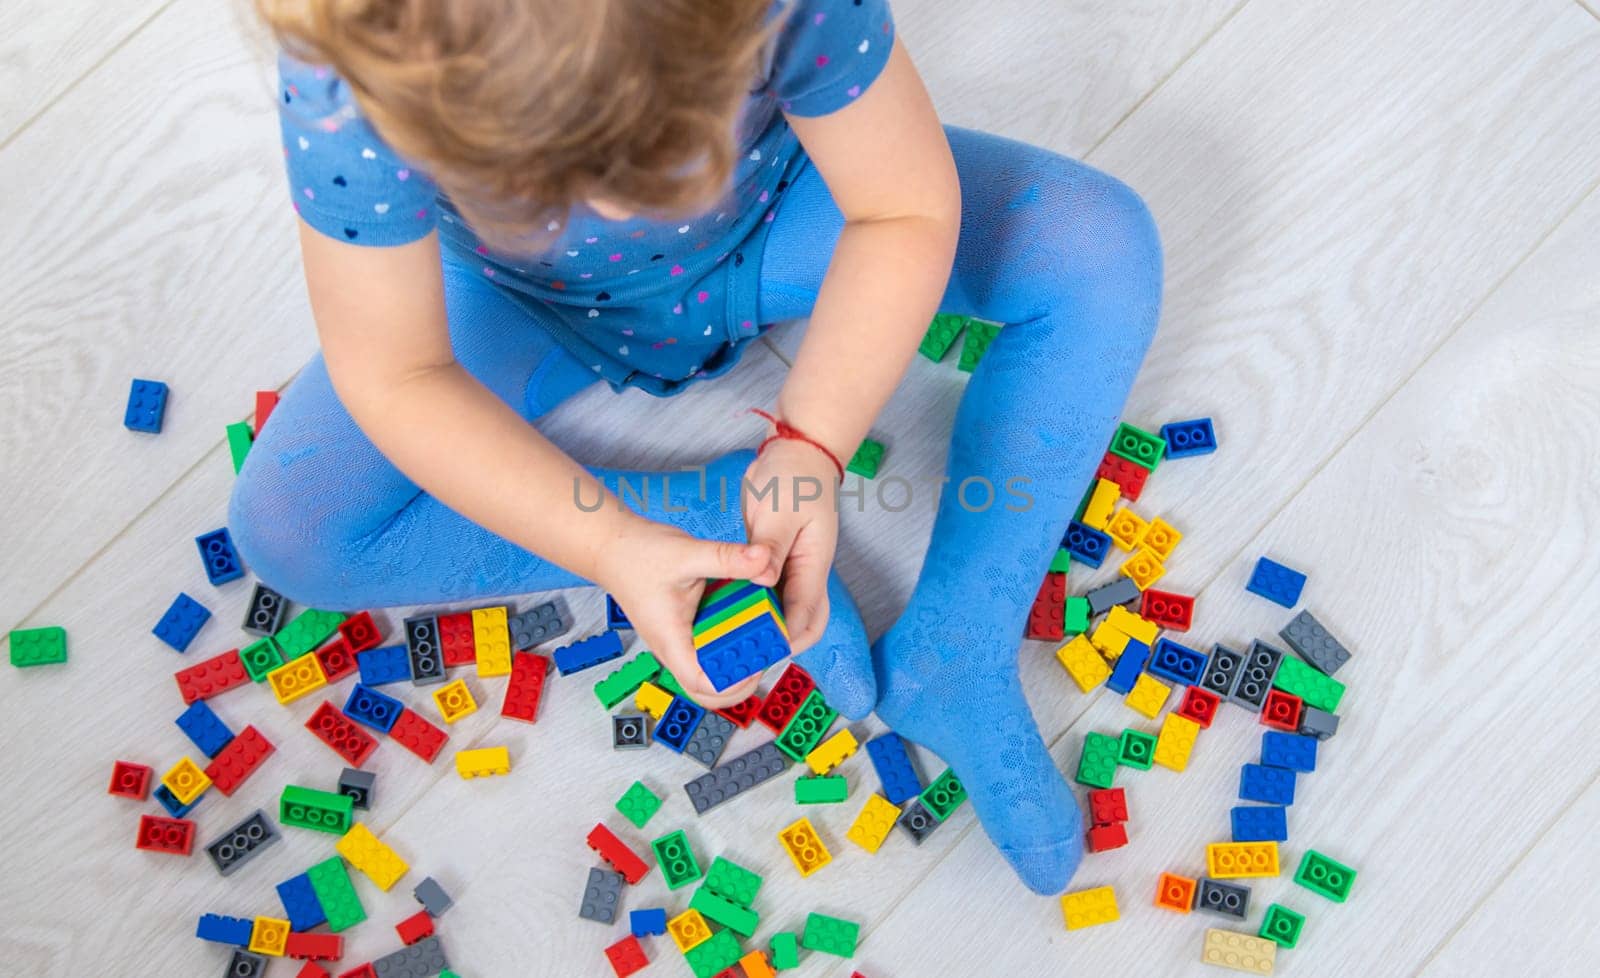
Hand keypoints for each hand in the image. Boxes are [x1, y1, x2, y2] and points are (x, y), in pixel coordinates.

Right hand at [594, 516, 770, 707]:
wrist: (612, 547)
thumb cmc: (636, 555)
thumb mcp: (687, 553)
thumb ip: (727, 558)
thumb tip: (763, 560)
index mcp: (671, 640)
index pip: (702, 684)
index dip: (734, 682)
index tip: (757, 661)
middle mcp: (675, 647)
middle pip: (707, 692)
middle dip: (739, 681)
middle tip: (762, 653)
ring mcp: (679, 641)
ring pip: (709, 672)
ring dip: (735, 662)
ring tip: (758, 636)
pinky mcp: (684, 629)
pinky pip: (709, 648)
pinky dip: (729, 641)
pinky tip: (745, 618)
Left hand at [741, 438, 840, 653]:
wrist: (796, 451)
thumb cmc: (795, 475)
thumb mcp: (781, 511)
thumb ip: (771, 547)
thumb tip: (764, 580)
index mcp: (814, 562)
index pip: (806, 611)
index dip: (787, 635)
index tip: (763, 651)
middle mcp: (805, 570)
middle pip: (803, 620)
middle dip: (781, 641)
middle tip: (748, 654)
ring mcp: (790, 565)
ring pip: (782, 608)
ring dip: (764, 625)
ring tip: (735, 640)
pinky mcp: (773, 557)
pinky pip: (766, 590)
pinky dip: (752, 604)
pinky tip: (728, 612)